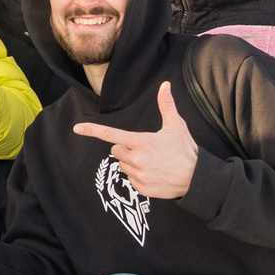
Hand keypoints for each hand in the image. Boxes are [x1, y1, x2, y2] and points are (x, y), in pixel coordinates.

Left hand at [72, 82, 201, 200]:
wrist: (197, 180)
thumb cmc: (186, 151)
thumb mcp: (176, 126)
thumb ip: (167, 105)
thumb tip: (165, 85)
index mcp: (141, 142)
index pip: (112, 135)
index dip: (93, 131)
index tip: (77, 128)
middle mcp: (137, 159)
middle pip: (116, 150)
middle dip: (125, 149)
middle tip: (145, 149)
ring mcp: (138, 175)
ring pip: (122, 166)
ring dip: (131, 163)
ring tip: (152, 162)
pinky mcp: (141, 189)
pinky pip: (130, 180)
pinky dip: (138, 177)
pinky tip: (154, 174)